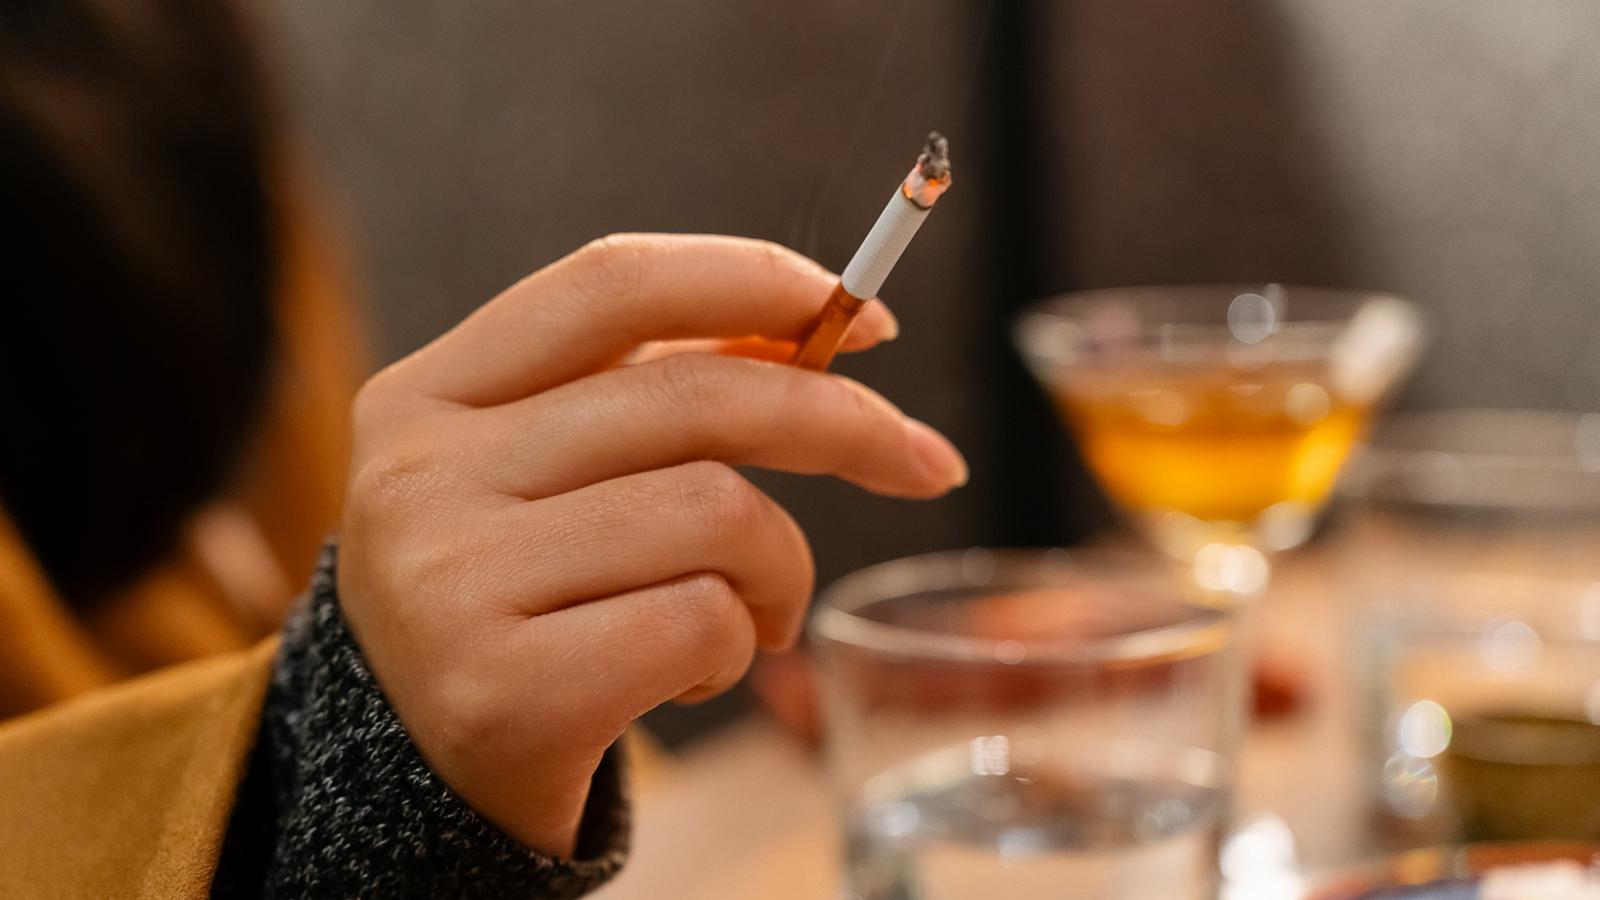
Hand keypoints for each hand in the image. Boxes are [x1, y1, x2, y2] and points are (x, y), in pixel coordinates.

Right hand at [336, 234, 966, 856]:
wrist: (418, 776)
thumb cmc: (521, 601)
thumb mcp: (550, 474)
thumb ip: (656, 393)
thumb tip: (826, 324)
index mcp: (428, 393)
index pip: (614, 284)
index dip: (758, 280)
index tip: (863, 318)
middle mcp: (421, 475)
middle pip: (695, 398)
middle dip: (844, 423)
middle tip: (919, 461)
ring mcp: (453, 582)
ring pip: (717, 513)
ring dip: (780, 569)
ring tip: (755, 613)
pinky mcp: (504, 690)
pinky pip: (703, 621)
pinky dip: (735, 648)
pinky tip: (690, 674)